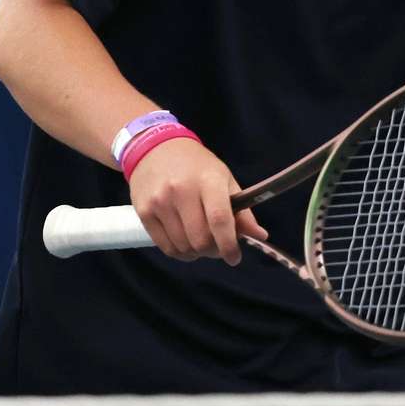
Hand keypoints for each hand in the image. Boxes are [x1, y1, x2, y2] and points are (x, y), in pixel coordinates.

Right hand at [128, 138, 267, 264]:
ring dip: (197, 253)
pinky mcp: (144, 212)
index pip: (219, 219)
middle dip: (214, 251)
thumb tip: (260, 236)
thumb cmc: (196, 165)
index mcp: (208, 180)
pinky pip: (166, 247)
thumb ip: (242, 210)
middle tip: (218, 247)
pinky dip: (180, 253)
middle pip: (200, 239)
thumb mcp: (224, 179)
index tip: (235, 258)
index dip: (229, 244)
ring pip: (183, 247)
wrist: (155, 148)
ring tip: (202, 242)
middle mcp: (181, 191)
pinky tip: (186, 243)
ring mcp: (160, 202)